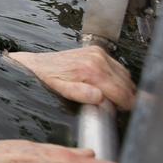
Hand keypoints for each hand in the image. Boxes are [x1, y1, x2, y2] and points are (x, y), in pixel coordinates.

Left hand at [7, 46, 136, 109]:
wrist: (36, 64)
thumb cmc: (47, 80)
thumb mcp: (61, 91)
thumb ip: (80, 94)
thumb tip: (99, 97)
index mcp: (91, 70)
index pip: (121, 92)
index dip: (126, 105)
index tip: (123, 112)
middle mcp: (98, 59)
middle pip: (126, 84)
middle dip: (126, 98)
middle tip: (119, 108)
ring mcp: (98, 53)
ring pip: (125, 75)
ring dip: (124, 88)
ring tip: (115, 99)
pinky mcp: (96, 50)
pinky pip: (117, 66)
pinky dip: (118, 77)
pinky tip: (110, 86)